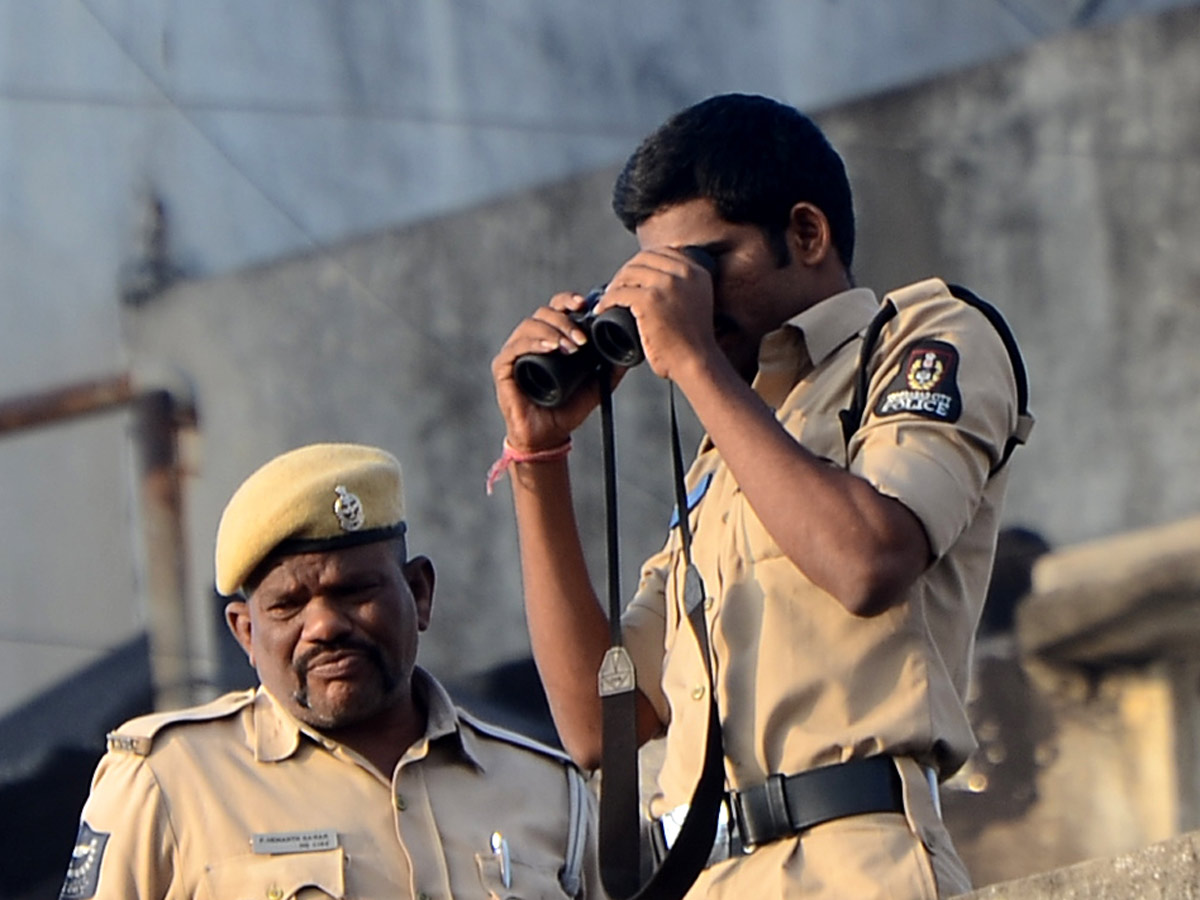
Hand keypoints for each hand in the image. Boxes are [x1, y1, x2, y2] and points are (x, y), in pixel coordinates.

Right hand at [492, 292, 623, 450]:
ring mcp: (515, 352)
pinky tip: (549, 349)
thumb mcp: (595, 385)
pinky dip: (533, 344)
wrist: (548, 436)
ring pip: (530, 326)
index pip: (555, 308)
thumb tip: (629, 352)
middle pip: (544, 313)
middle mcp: (531, 341)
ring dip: (553, 332)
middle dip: (565, 322)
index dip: (568, 300)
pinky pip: (515, 347)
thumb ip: (610, 368)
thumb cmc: (566, 410)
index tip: (584, 305)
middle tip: (582, 340)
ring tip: (570, 348)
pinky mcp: (503, 367)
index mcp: (550, 338)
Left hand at [594, 248, 718, 382]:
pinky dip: (606, 301)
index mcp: (696, 272)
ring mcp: (666, 284)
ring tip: (608, 298)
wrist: (697, 362)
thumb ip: (684, 286)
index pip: (662, 252)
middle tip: (616, 286)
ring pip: (629, 273)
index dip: (642, 262)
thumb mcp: (698, 301)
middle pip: (643, 259)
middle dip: (626, 271)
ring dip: (614, 285)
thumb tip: (657, 278)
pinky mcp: (649, 300)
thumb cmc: (694, 342)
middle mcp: (683, 273)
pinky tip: (602, 309)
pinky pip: (618, 293)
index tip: (632, 274)